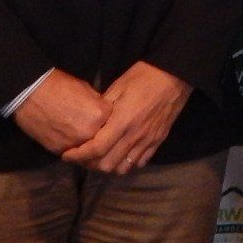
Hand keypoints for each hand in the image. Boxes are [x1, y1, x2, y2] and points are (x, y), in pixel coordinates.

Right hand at [11, 70, 110, 154]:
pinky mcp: (59, 151)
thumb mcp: (87, 89)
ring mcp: (75, 144)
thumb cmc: (59, 86)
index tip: (109, 122)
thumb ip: (98, 105)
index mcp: (100, 115)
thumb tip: (104, 114)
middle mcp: (90, 133)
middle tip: (102, 140)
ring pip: (89, 154)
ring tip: (89, 147)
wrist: (31, 93)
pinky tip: (74, 147)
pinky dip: (74, 152)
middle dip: (103, 140)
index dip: (112, 122)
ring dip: (90, 152)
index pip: (115, 124)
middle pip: (104, 142)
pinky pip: (73, 155)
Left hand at [62, 62, 191, 173]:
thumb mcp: (118, 86)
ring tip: (101, 158)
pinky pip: (140, 162)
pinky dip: (127, 163)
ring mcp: (148, 140)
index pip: (95, 148)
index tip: (67, 155)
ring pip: (124, 168)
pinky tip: (121, 154)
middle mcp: (134, 136)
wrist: (175, 75)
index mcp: (122, 121)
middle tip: (82, 156)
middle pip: (107, 164)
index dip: (78, 155)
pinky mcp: (158, 140)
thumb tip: (89, 122)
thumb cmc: (144, 76)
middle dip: (90, 164)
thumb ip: (102, 107)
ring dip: (109, 166)